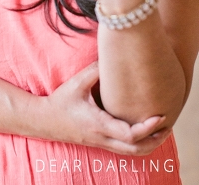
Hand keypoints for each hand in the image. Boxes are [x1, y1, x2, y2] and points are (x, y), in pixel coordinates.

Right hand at [38, 62, 169, 154]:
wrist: (44, 120)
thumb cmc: (60, 101)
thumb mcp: (76, 84)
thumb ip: (94, 71)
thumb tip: (111, 58)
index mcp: (98, 123)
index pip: (129, 133)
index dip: (147, 127)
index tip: (159, 116)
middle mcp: (102, 137)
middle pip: (136, 149)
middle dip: (155, 139)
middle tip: (167, 125)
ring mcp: (101, 143)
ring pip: (132, 153)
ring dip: (149, 144)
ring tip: (160, 131)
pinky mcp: (100, 143)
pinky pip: (125, 150)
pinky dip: (139, 145)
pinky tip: (143, 133)